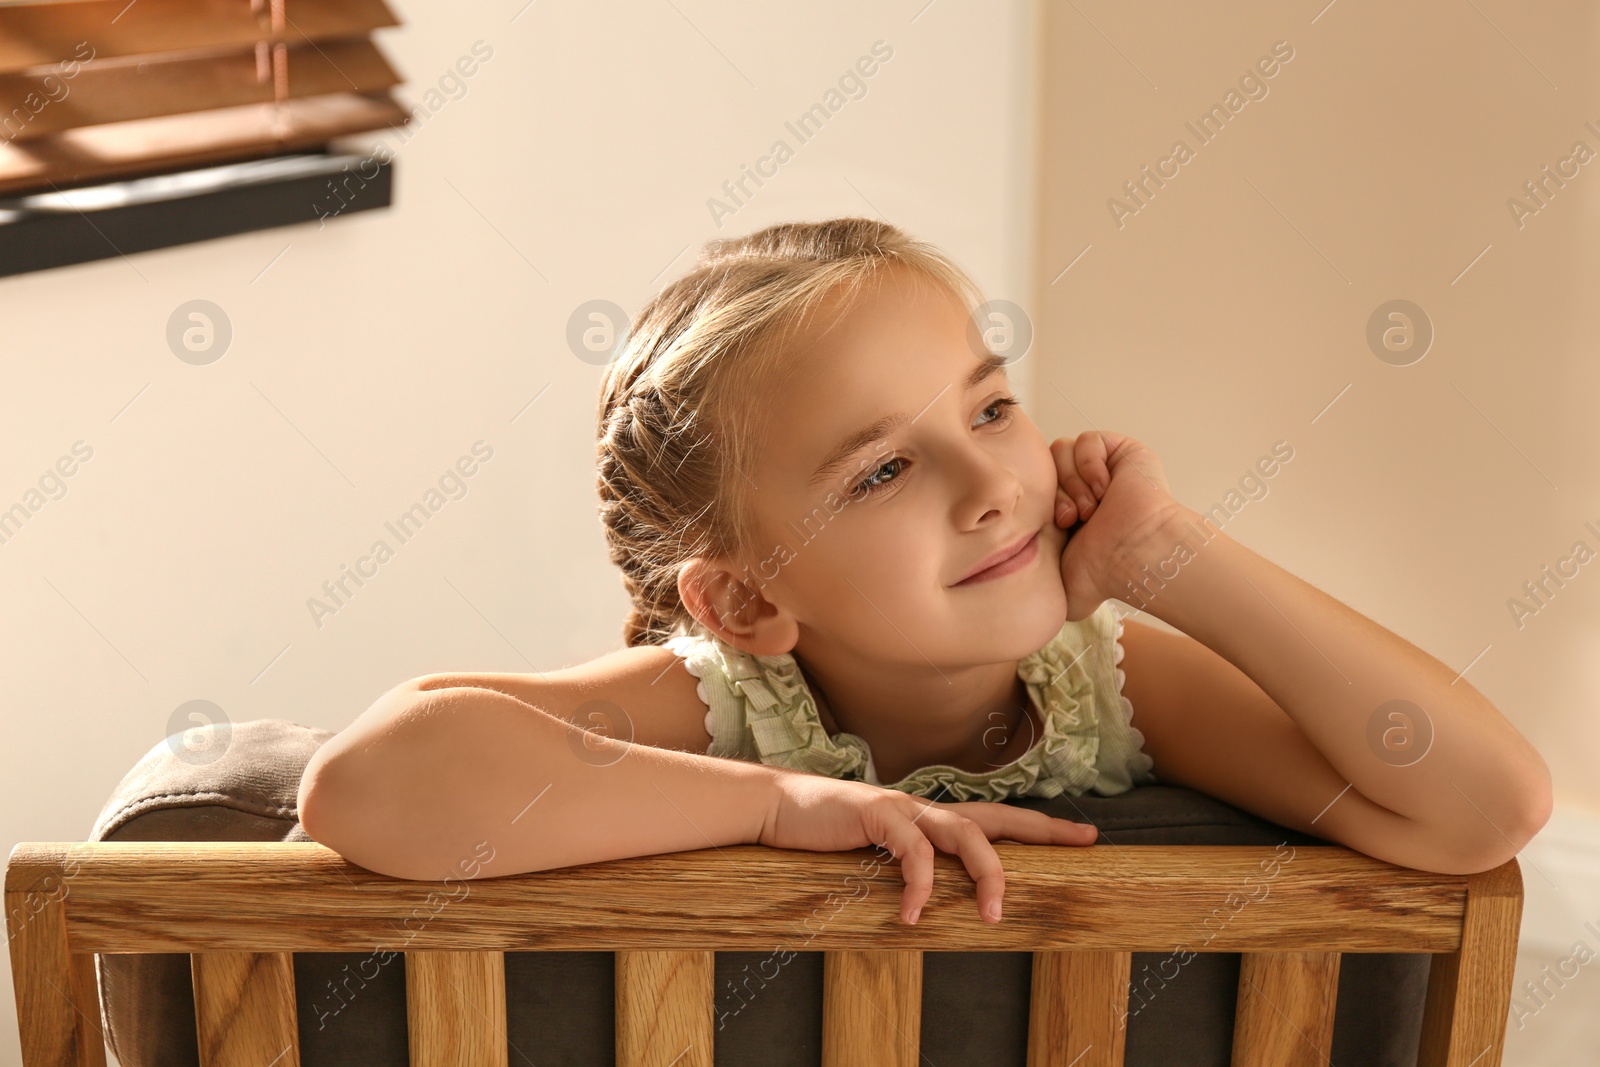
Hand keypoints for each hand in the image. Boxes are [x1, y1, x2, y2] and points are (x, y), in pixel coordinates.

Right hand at [758, 771, 1098, 924]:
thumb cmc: (826, 834)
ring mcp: (902, 808)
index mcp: (929, 818)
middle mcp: (924, 808)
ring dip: (985, 875)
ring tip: (992, 915)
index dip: (1041, 826)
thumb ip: (908, 866)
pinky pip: (910, 851)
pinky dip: (917, 885)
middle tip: (1082, 842)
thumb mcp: (876, 854)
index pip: (997, 819)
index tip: (1085, 835)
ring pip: (964, 833)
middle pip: (996, 819)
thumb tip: (938, 900)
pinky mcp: (875, 813)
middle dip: (1041, 831)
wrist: (776, 808)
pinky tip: (912, 915)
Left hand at [1051, 431, 1184, 618]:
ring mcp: (1102, 468)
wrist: (1133, 558)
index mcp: (1066, 510)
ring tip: (1091, 507)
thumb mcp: (1060, 584)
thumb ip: (1039, 585)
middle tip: (1072, 518)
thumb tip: (1025, 599)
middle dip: (1056, 492)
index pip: (1034, 487)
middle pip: (1045, 466)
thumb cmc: (1104, 576)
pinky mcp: (1121, 451)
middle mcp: (1083, 487)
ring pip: (1062, 451)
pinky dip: (1089, 464)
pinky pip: (1087, 440)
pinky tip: (1104, 489)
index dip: (1040, 502)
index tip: (1058, 526)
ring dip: (1073, 481)